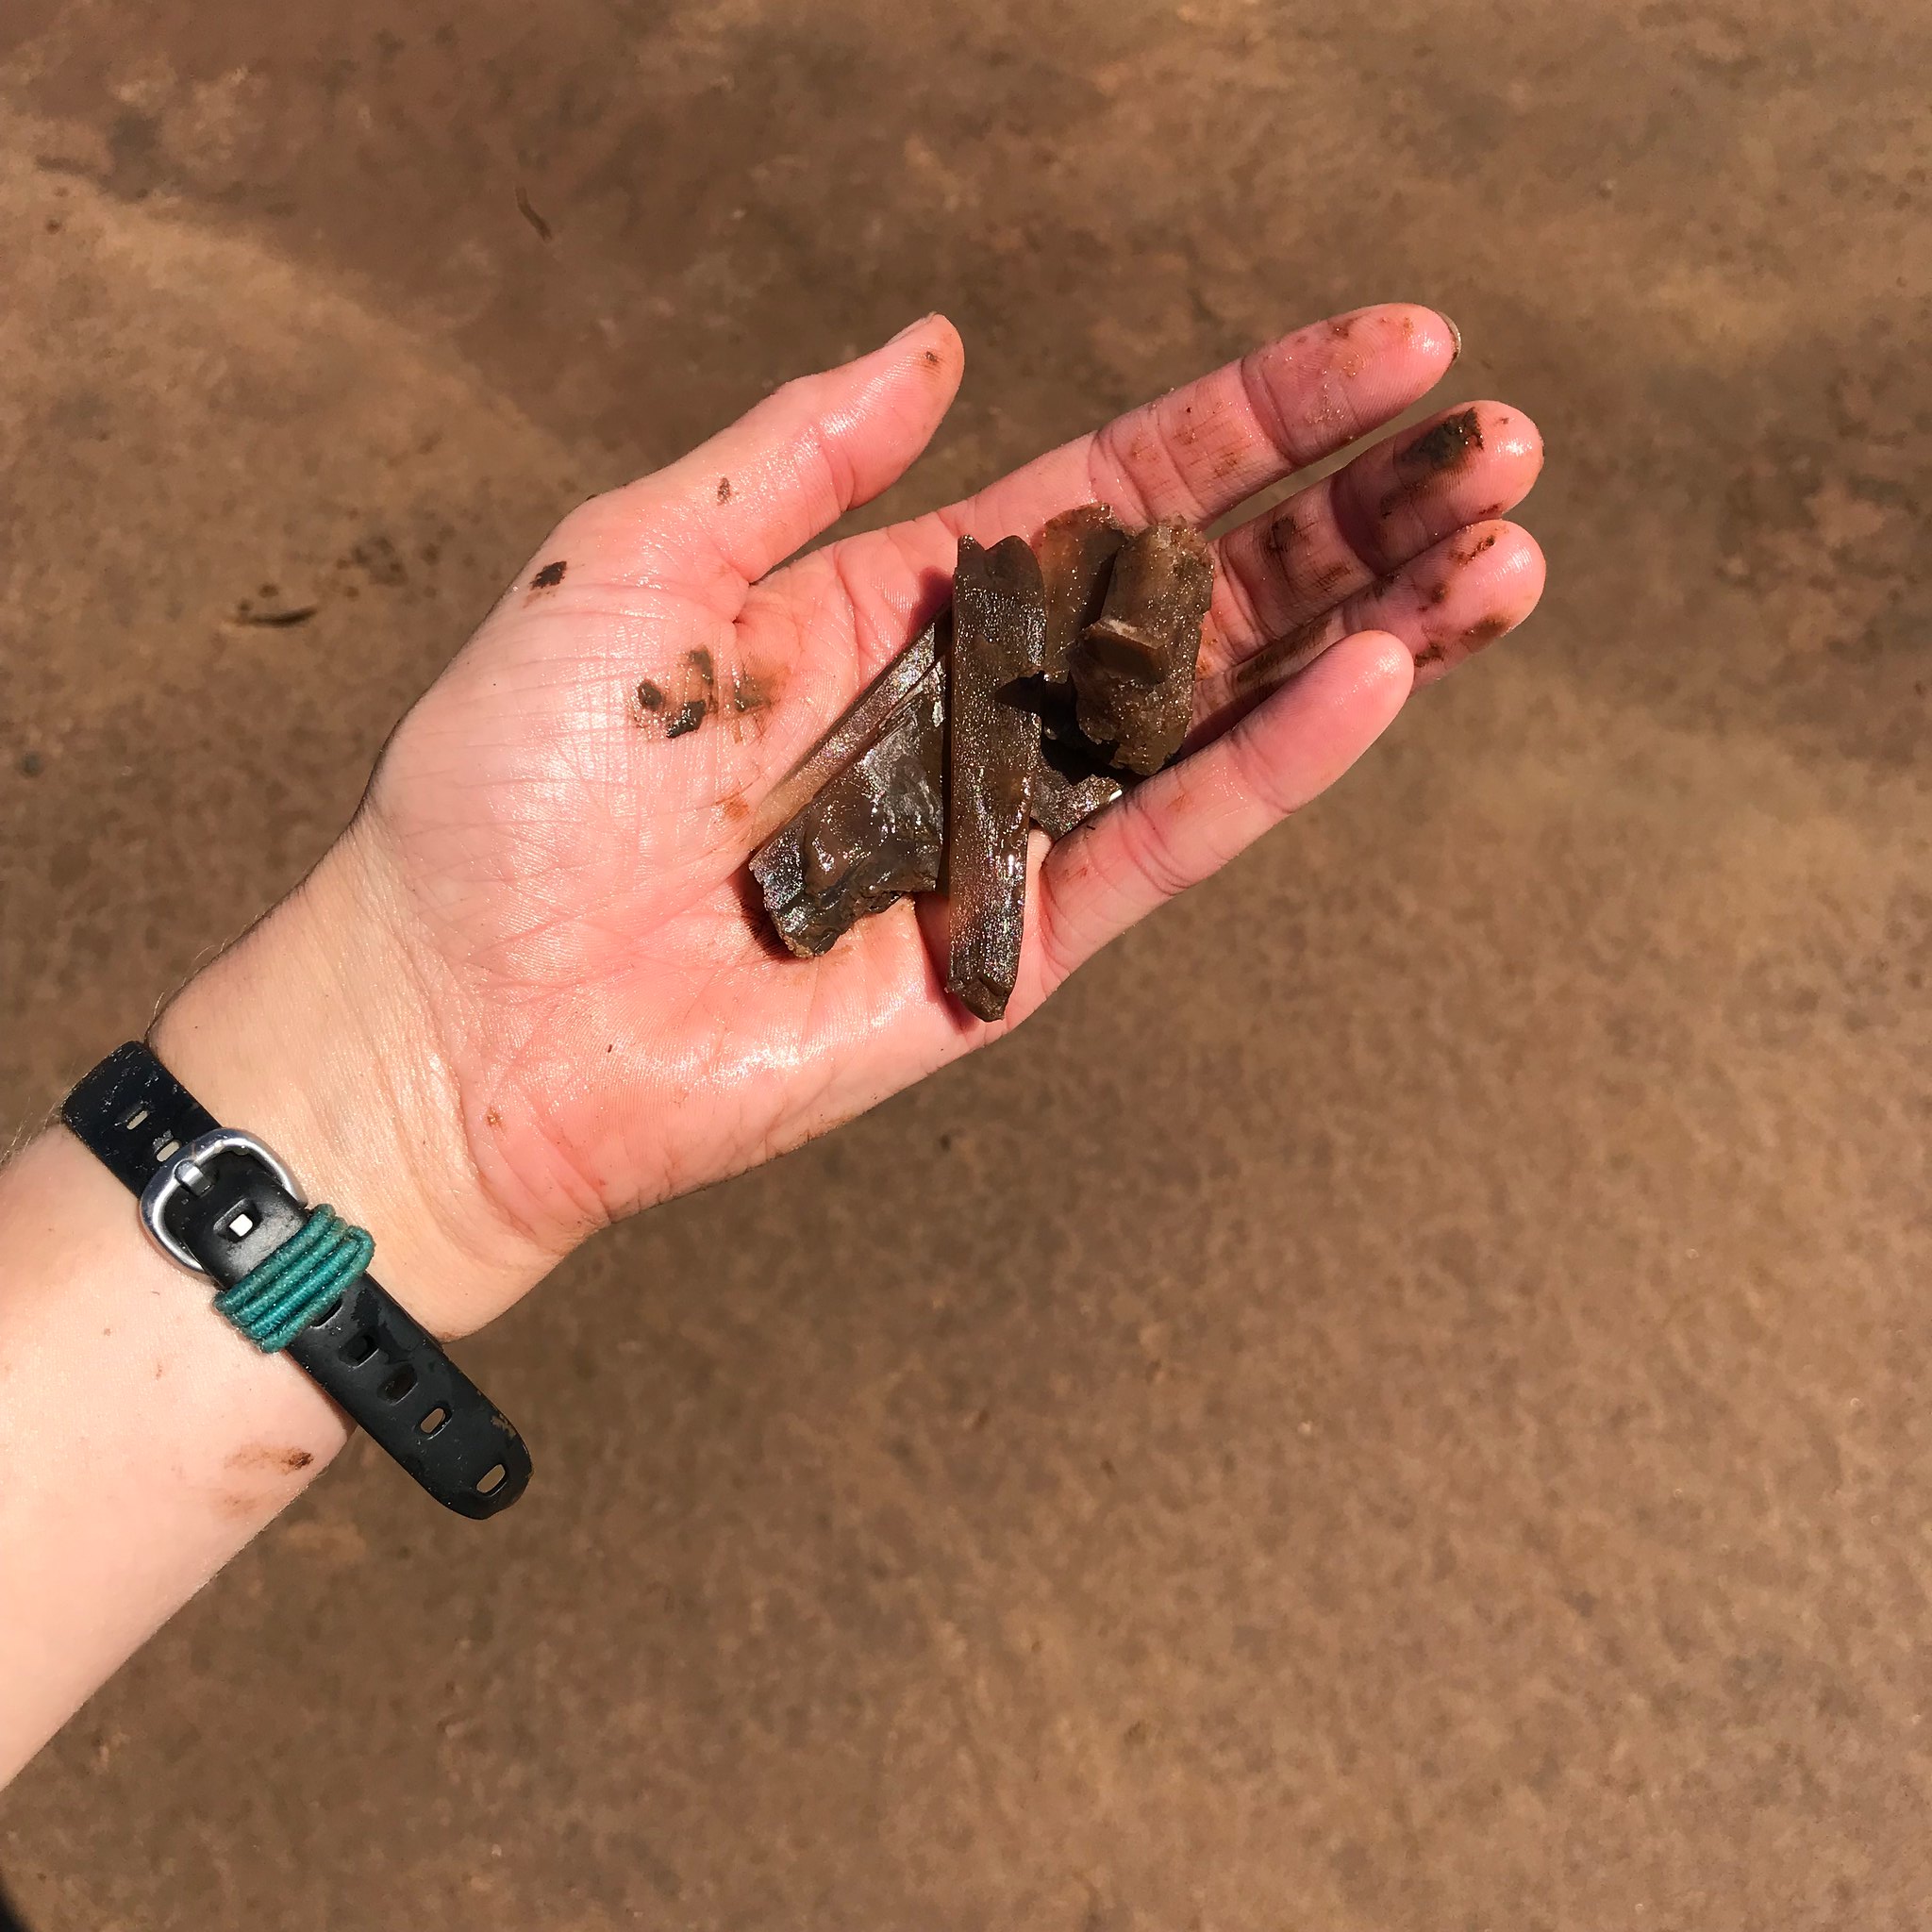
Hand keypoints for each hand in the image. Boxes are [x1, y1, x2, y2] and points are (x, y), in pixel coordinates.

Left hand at [159, 306, 1543, 1333]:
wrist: (465, 1015)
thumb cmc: (510, 789)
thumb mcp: (636, 557)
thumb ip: (797, 455)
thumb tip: (936, 347)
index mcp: (902, 602)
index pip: (1120, 486)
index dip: (1261, 414)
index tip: (1400, 351)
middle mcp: (982, 709)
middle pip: (1207, 595)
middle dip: (1358, 520)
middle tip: (1503, 451)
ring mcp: (1013, 834)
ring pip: (1220, 719)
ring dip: (1368, 637)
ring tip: (1504, 559)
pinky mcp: (1016, 953)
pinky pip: (1162, 847)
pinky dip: (1269, 772)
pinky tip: (1379, 683)